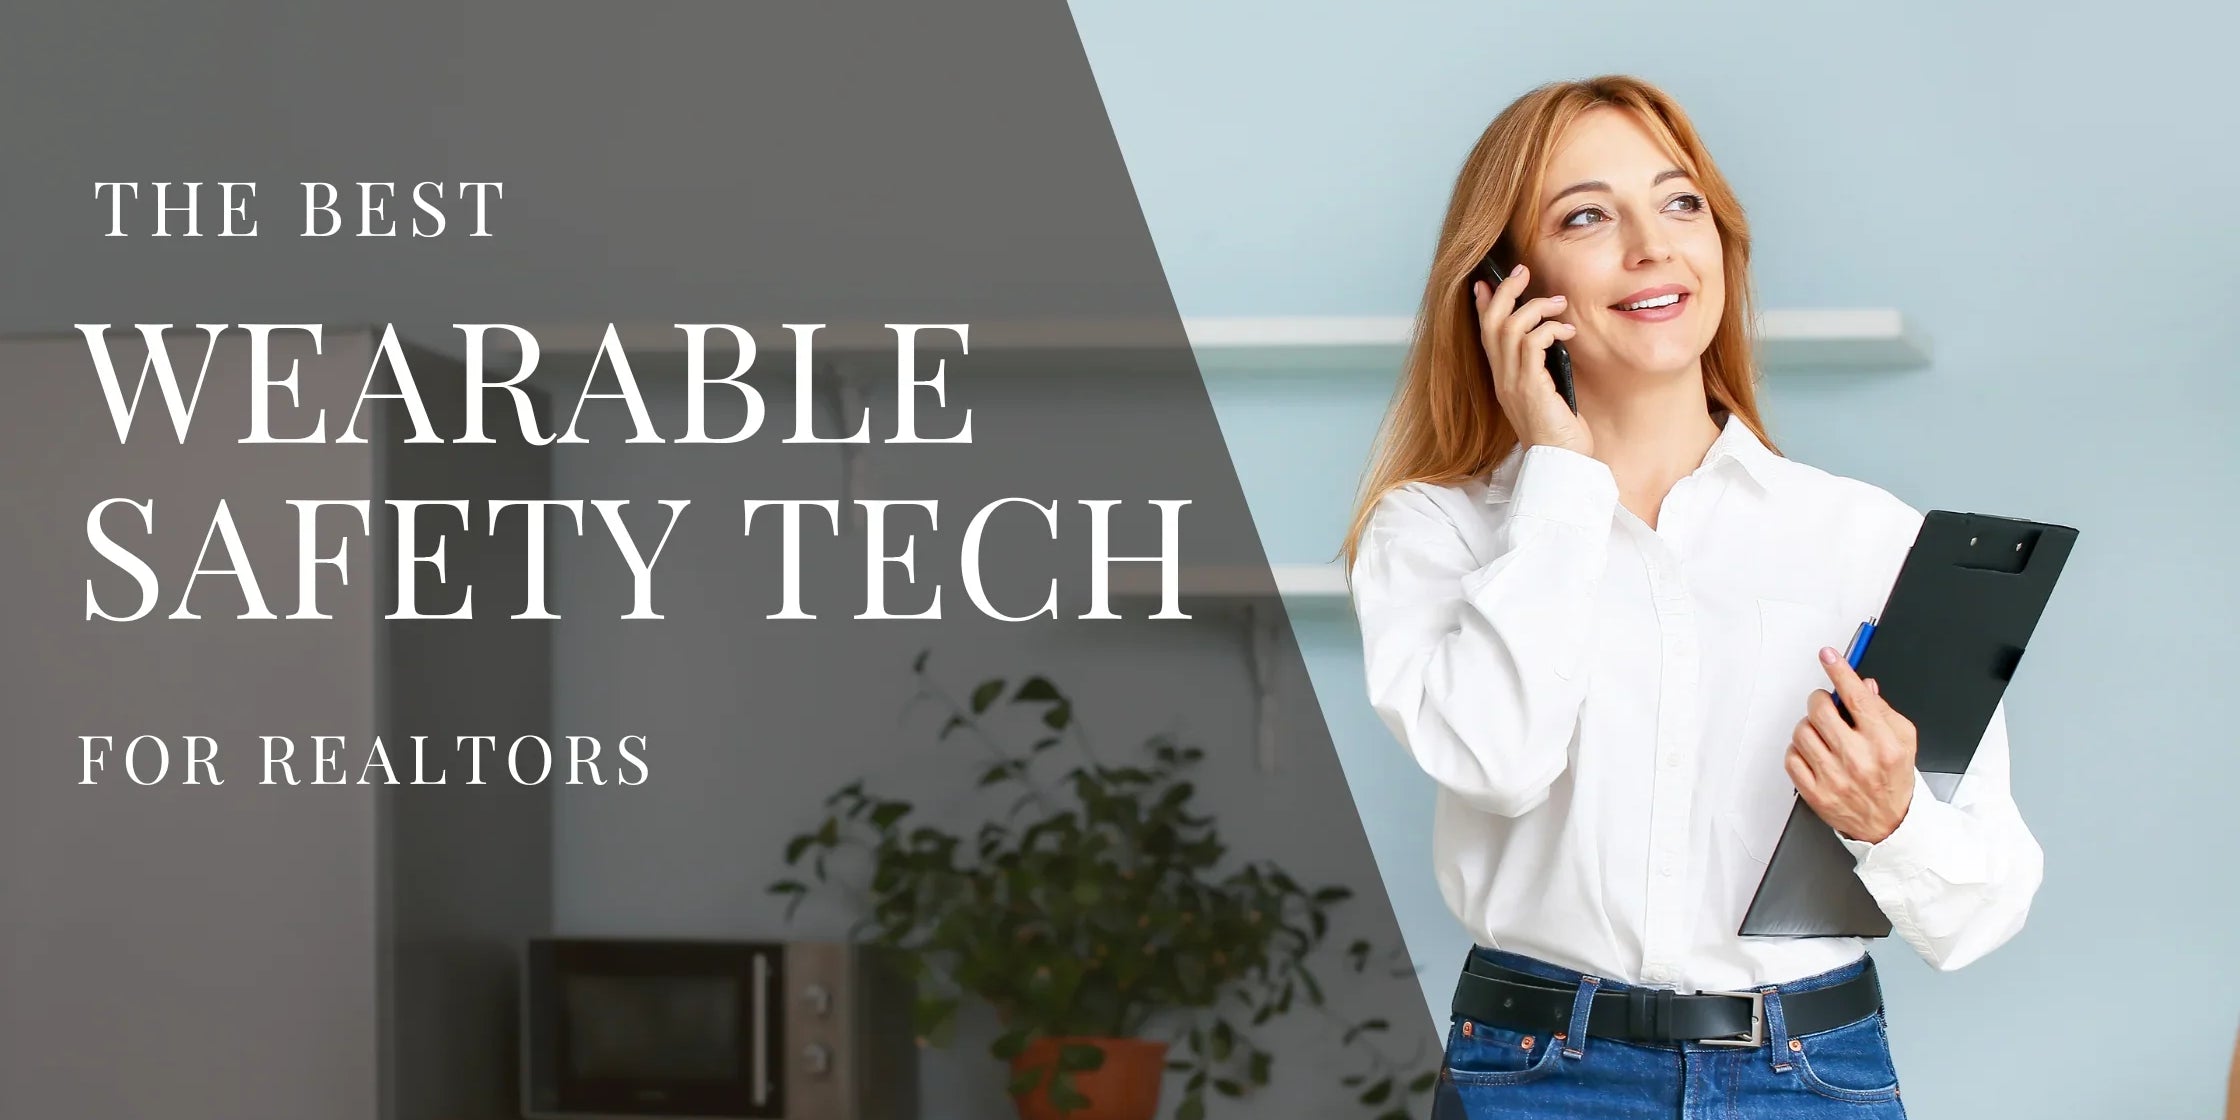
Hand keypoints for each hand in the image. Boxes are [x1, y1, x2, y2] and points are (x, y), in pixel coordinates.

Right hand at [1472, 264, 1590, 457]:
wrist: (1560, 462)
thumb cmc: (1560, 431)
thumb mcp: (1547, 392)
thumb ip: (1541, 368)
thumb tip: (1551, 339)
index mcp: (1503, 378)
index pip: (1485, 334)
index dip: (1482, 305)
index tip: (1485, 282)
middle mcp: (1502, 378)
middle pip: (1492, 323)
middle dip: (1505, 291)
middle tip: (1523, 272)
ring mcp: (1513, 382)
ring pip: (1511, 327)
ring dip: (1536, 306)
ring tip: (1559, 303)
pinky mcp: (1531, 386)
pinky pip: (1533, 343)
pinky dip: (1549, 328)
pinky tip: (1566, 331)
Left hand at [1785, 647, 1917, 843]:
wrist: (1890, 824)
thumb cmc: (1895, 778)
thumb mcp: (1904, 740)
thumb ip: (1883, 710)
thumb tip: (1863, 685)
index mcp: (1883, 743)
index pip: (1856, 697)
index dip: (1839, 671)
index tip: (1828, 655)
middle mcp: (1858, 759)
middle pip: (1820, 710)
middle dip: (1820, 700)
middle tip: (1826, 705)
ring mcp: (1834, 778)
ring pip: (1802, 731)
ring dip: (1809, 726)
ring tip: (1823, 734)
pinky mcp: (1815, 793)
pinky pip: (1791, 757)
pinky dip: (1799, 750)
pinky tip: (1814, 754)